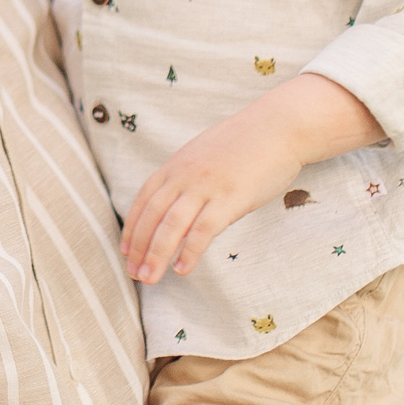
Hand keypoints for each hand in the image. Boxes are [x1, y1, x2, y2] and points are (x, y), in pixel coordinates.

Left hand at [120, 76, 381, 282]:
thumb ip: (187, 175)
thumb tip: (178, 199)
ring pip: (171, 226)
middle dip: (139, 248)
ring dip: (156, 255)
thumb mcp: (204, 154)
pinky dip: (189, 251)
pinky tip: (182, 269)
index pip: (143, 200)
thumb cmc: (245, 143)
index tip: (125, 251)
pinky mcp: (230, 198)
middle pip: (152, 216)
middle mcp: (185, 175)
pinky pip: (203, 230)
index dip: (132, 228)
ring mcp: (206, 186)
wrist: (278, 126)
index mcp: (176, 165)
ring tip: (149, 278)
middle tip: (133, 274)